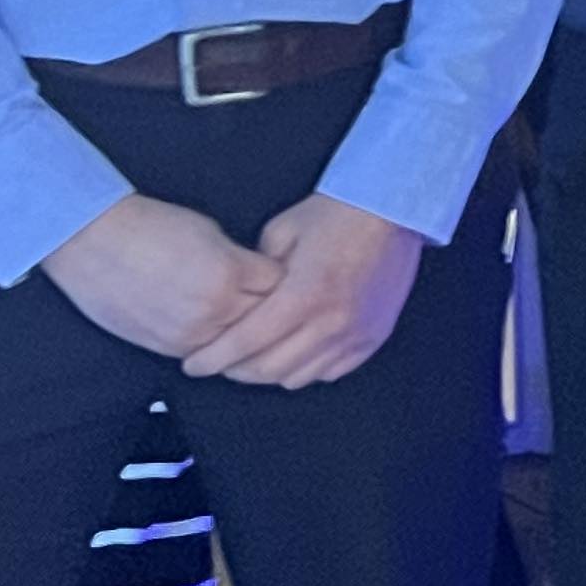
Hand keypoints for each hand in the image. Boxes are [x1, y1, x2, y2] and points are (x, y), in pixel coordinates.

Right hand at [40, 195, 281, 359]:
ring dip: (247, 336)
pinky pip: (207, 356)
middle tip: (279, 305)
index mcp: (229, 273)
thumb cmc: (149, 227)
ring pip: (239, 346)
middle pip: (266, 321)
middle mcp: (213, 309)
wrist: (92, 241)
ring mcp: (189, 333)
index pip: (281, 287)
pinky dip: (217, 348)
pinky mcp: (166, 347)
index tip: (285, 276)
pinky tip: (221, 336)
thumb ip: (240, 261)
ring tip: (253, 325)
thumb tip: (260, 278)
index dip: (285, 280)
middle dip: (273, 311)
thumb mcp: (210, 233)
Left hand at [184, 193, 423, 387]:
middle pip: (269, 369)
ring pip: (299, 377)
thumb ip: (255, 275)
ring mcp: (356, 333)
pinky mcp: (374, 337)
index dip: (212, 359)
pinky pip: (330, 372)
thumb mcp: (280, 233)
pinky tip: (294, 354)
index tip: (192, 364)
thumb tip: (238, 301)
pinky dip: (306, 369)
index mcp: (304, 294)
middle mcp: (331, 322)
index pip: (245, 343)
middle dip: (234, 370)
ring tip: (254, 359)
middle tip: (218, 362)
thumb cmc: (334, 214)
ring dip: (270, 373)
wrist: (393, 209)